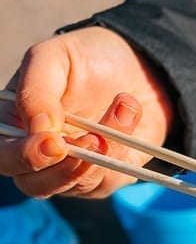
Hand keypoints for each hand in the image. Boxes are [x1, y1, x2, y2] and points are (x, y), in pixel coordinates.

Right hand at [0, 27, 174, 198]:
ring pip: (77, 184)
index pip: (4, 155)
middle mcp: (38, 156)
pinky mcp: (104, 178)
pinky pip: (108, 179)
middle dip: (62, 170)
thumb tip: (41, 131)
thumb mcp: (53, 58)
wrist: (135, 66)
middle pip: (34, 185)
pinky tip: (128, 114)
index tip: (54, 142)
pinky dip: (121, 150)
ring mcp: (71, 172)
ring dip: (102, 150)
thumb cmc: (85, 59)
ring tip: (123, 107)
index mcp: (13, 126)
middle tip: (92, 140)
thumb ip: (36, 90)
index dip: (24, 157)